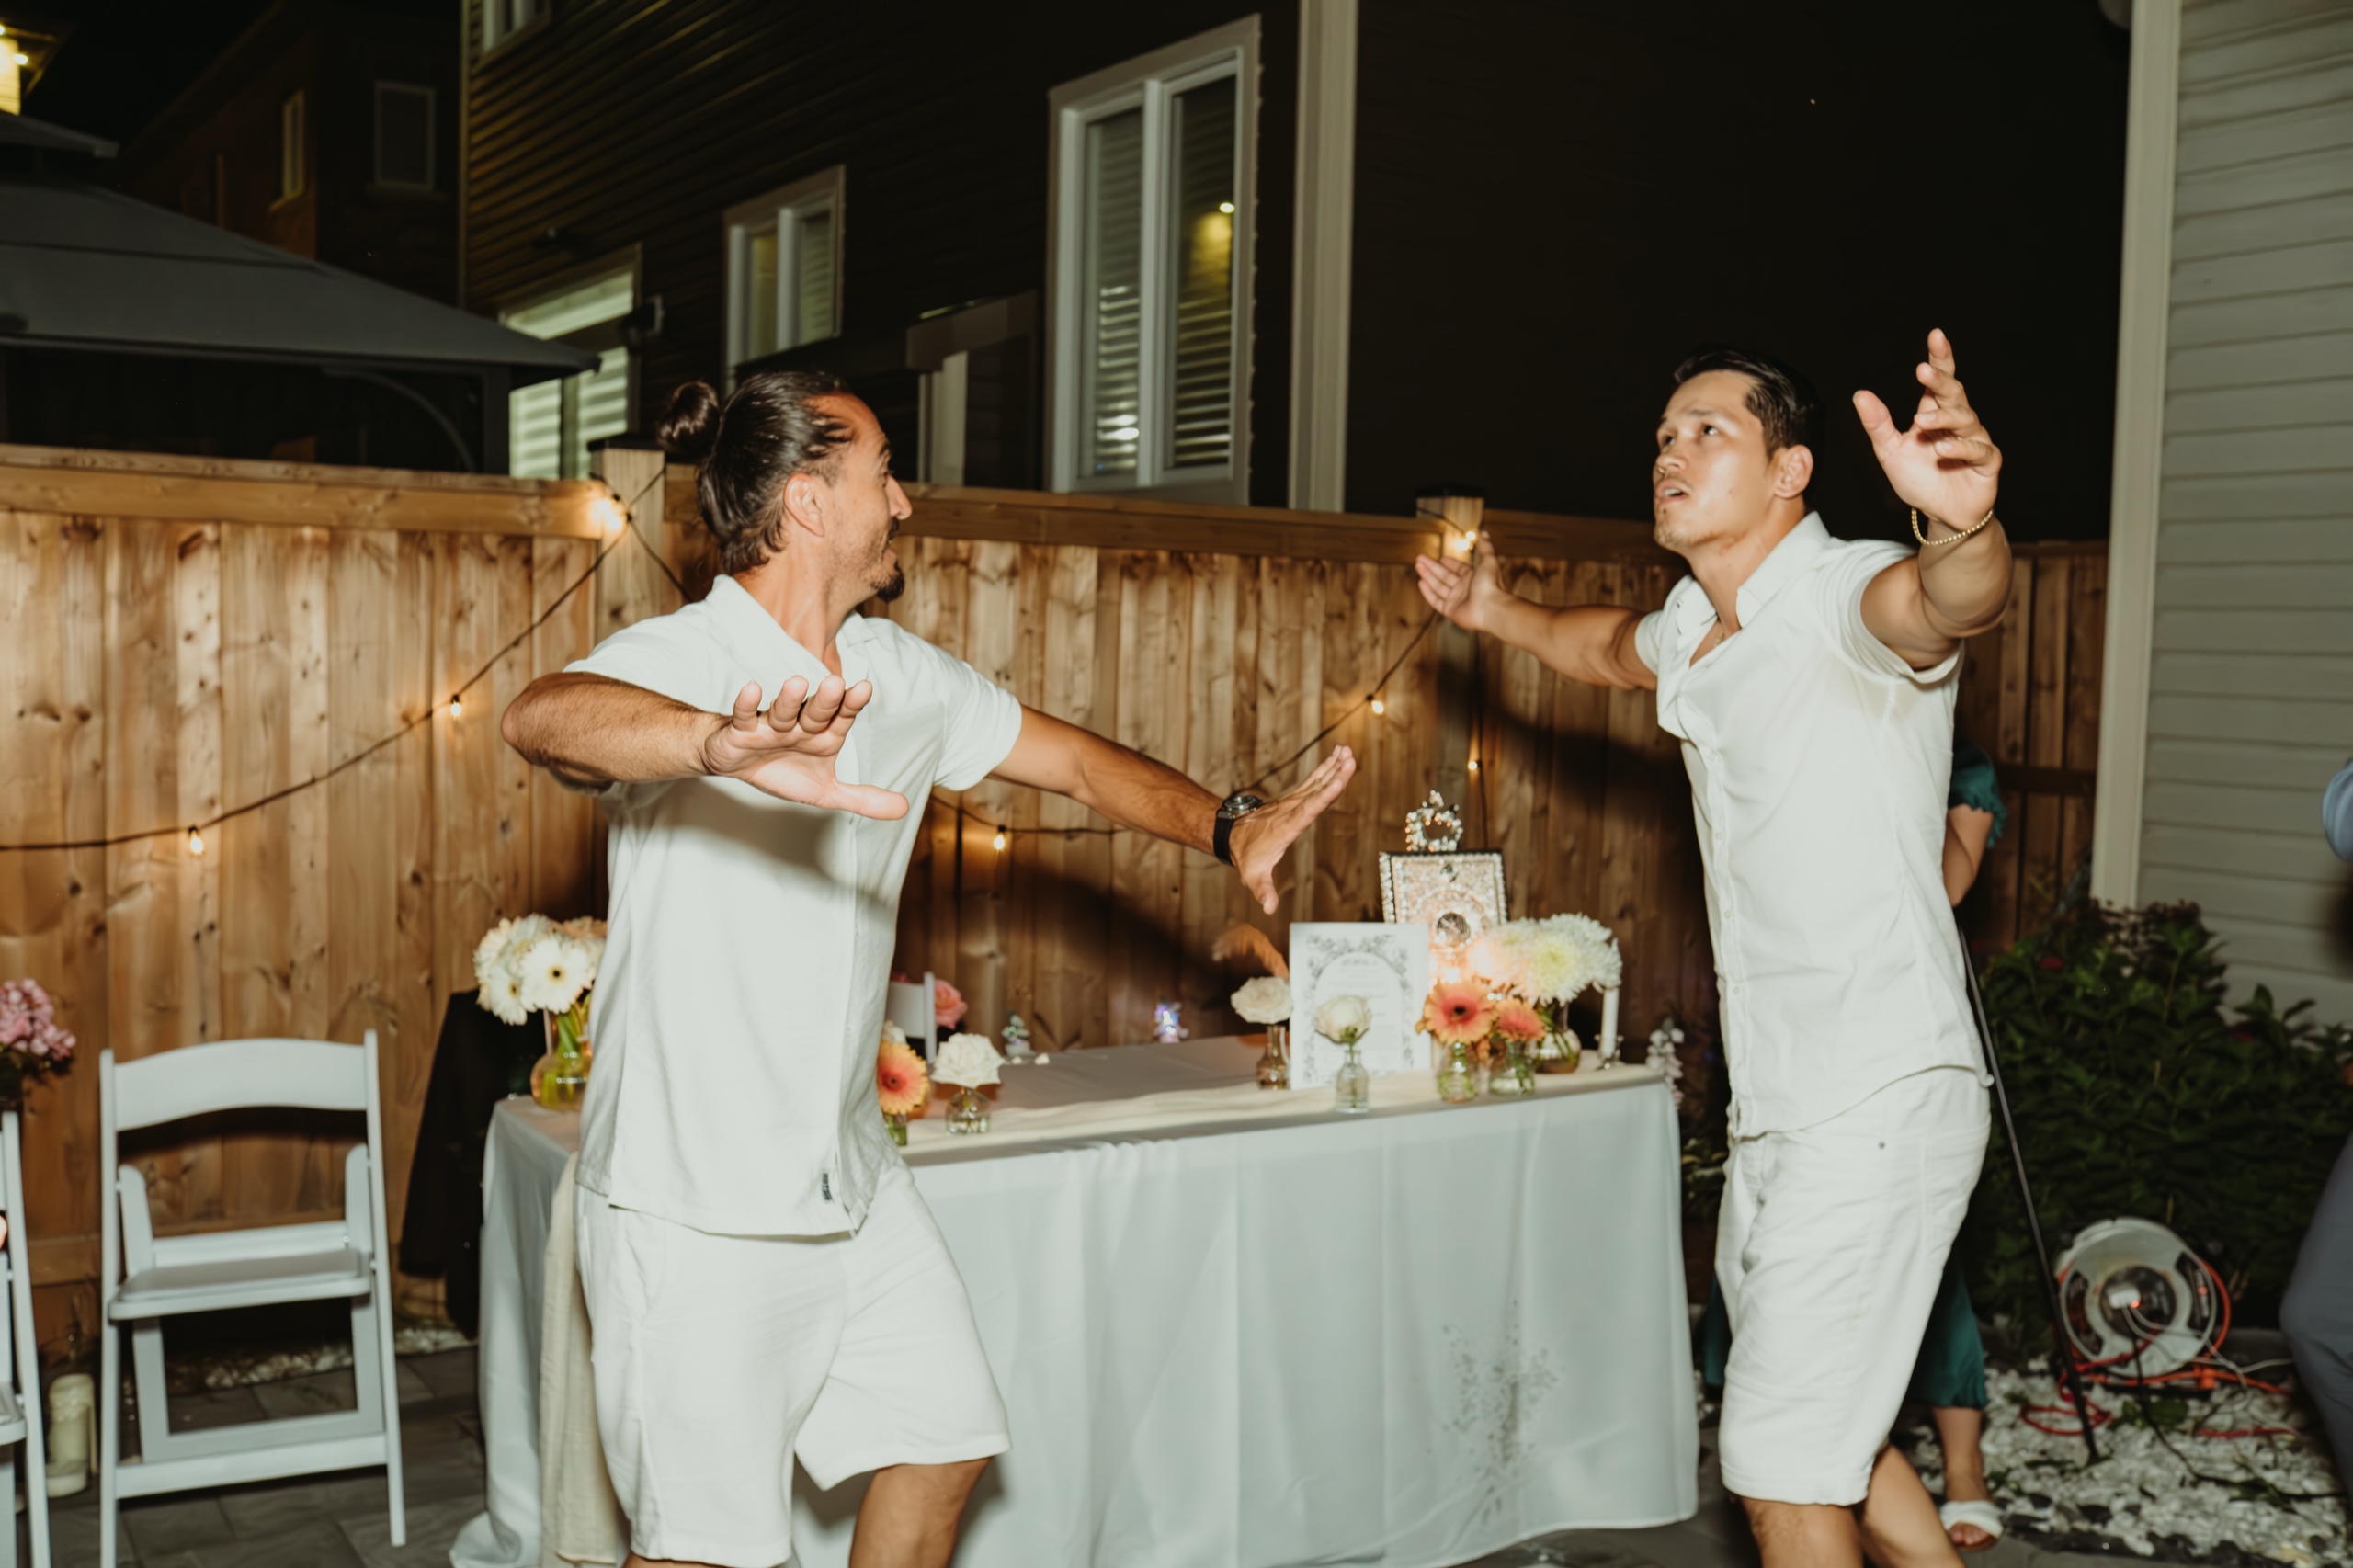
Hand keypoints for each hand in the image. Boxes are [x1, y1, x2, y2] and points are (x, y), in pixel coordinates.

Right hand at [701, 676, 908, 818]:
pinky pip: (744, 716)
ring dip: (788, 700)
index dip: (851, 705)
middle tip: (837, 683)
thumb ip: (863, 799)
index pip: (841, 719)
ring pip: (781, 712)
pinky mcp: (741, 732)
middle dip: (825, 701)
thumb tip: (905, 807)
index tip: (864, 688)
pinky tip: (751, 689)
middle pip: (814, 713)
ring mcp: (770, 728)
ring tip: (797, 683)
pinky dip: (746, 705)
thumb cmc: (784, 770)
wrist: (737, 765)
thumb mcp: (825, 792)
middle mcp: (800, 727)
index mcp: (822, 737)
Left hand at [1226, 747, 1357, 913]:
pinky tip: (1337, 757)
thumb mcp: (1253, 876)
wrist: (1233, 836)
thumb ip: (1263, 891)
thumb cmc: (1246, 857)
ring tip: (1347, 751)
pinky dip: (1326, 769)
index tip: (1338, 781)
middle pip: (1316, 791)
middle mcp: (1291, 810)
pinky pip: (1313, 782)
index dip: (1324, 796)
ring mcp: (1293, 802)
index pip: (1308, 809)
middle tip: (1350, 758)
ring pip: (1316, 782)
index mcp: (1287, 826)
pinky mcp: (1295, 799)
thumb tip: (1268, 908)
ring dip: (1332, 767)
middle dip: (1334, 775)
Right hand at [1413, 537, 1506, 631]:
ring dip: (1427, 576)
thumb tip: (1484, 533)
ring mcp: (1456, 600)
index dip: (1449, 563)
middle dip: (1432, 566)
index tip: (1440, 558)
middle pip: (1444, 576)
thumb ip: (1485, 547)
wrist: (1490, 609)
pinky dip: (1428, 592)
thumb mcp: (1489, 560)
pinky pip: (1436, 601)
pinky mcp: (1450, 611)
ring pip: (1438, 586)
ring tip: (1418, 566)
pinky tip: (1421, 583)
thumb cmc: (1491, 585)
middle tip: (1420, 558)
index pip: (1458, 568)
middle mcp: (1464, 589)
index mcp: (1473, 577)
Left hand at [1853, 328, 2001, 535]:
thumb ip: (1878, 425)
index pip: (1941, 381)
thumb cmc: (1919, 479)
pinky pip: (1978, 450)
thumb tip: (1860, 395)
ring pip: (1965, 420)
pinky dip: (1959, 448)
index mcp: (1936, 413)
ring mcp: (1975, 440)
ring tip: (1922, 422)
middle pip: (1954, 394)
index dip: (1940, 358)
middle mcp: (1958, 422)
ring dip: (1943, 418)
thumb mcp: (1890, 452)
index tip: (1936, 335)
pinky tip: (1942, 449)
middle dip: (1941, 380)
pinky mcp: (1987, 462)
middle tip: (1923, 371)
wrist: (1940, 514)